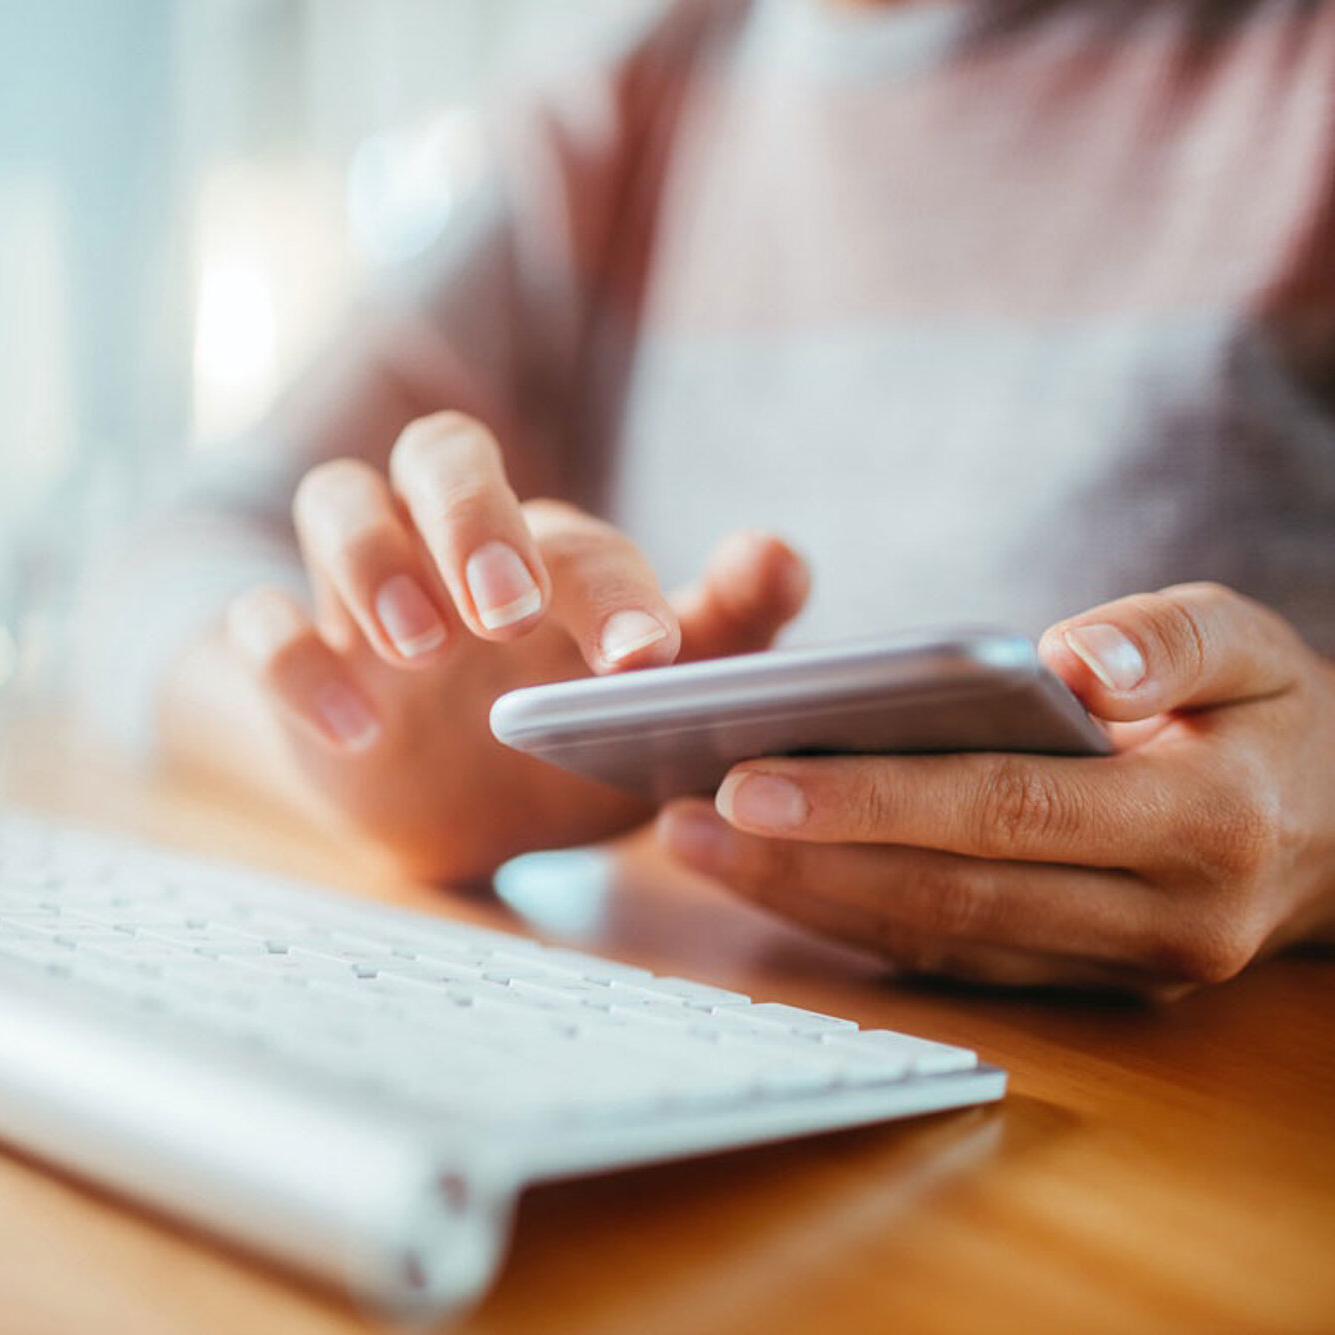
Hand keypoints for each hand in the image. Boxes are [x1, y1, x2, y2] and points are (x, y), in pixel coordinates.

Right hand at [219, 411, 808, 881]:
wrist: (478, 821)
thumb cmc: (577, 737)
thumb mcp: (657, 702)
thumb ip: (728, 627)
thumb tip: (779, 553)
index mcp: (544, 544)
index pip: (570, 530)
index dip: (609, 586)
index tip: (647, 662)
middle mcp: (447, 539)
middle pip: (439, 454)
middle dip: (472, 518)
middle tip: (510, 611)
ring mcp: (361, 592)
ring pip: (335, 499)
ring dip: (375, 562)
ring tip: (423, 647)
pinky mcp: (298, 652)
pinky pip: (261, 623)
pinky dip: (297, 663)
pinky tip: (354, 730)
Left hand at [657, 583, 1334, 995]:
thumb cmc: (1273, 711)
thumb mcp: (1253, 642)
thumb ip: (1170, 637)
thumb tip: (1073, 660)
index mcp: (1207, 823)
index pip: (1005, 810)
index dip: (869, 799)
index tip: (747, 777)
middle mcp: (1163, 921)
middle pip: (947, 892)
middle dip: (802, 861)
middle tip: (680, 818)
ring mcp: (1119, 970)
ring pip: (933, 940)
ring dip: (801, 900)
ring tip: (687, 844)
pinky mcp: (1079, 986)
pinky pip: (946, 958)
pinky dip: (846, 921)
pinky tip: (760, 878)